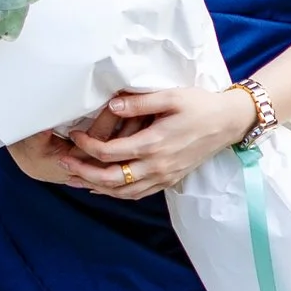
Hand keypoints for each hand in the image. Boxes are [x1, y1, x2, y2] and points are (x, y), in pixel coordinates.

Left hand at [52, 82, 256, 200]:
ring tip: (74, 180)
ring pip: (122, 192)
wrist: (228, 123)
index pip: (109, 152)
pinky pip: (137, 194)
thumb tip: (112, 106)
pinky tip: (103, 188)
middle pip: (110, 178)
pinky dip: (117, 193)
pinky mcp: (169, 180)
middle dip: (83, 172)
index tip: (74, 134)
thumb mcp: (171, 96)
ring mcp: (163, 176)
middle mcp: (156, 166)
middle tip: (63, 164)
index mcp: (153, 144)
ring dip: (96, 187)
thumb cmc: (200, 105)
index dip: (87, 146)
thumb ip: (139, 103)